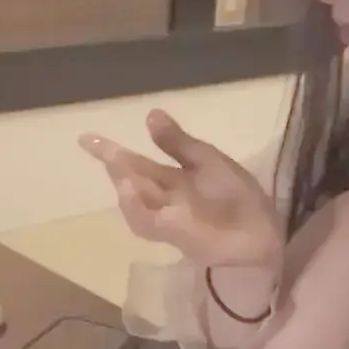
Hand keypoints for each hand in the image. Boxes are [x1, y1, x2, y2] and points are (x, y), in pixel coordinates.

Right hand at [79, 110, 283, 267]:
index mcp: (171, 181)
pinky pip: (150, 223)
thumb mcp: (208, 161)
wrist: (263, 233)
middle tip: (93, 144)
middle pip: (130, 181)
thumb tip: (150, 114)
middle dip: (113, 163)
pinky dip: (139, 208)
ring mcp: (168, 219)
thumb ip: (178, 143)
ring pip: (134, 204)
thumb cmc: (239, 199)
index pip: (136, 165)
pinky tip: (134, 191)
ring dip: (124, 184)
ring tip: (116, 163)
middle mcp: (163, 201)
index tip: (85, 138)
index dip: (110, 152)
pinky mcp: (177, 235)